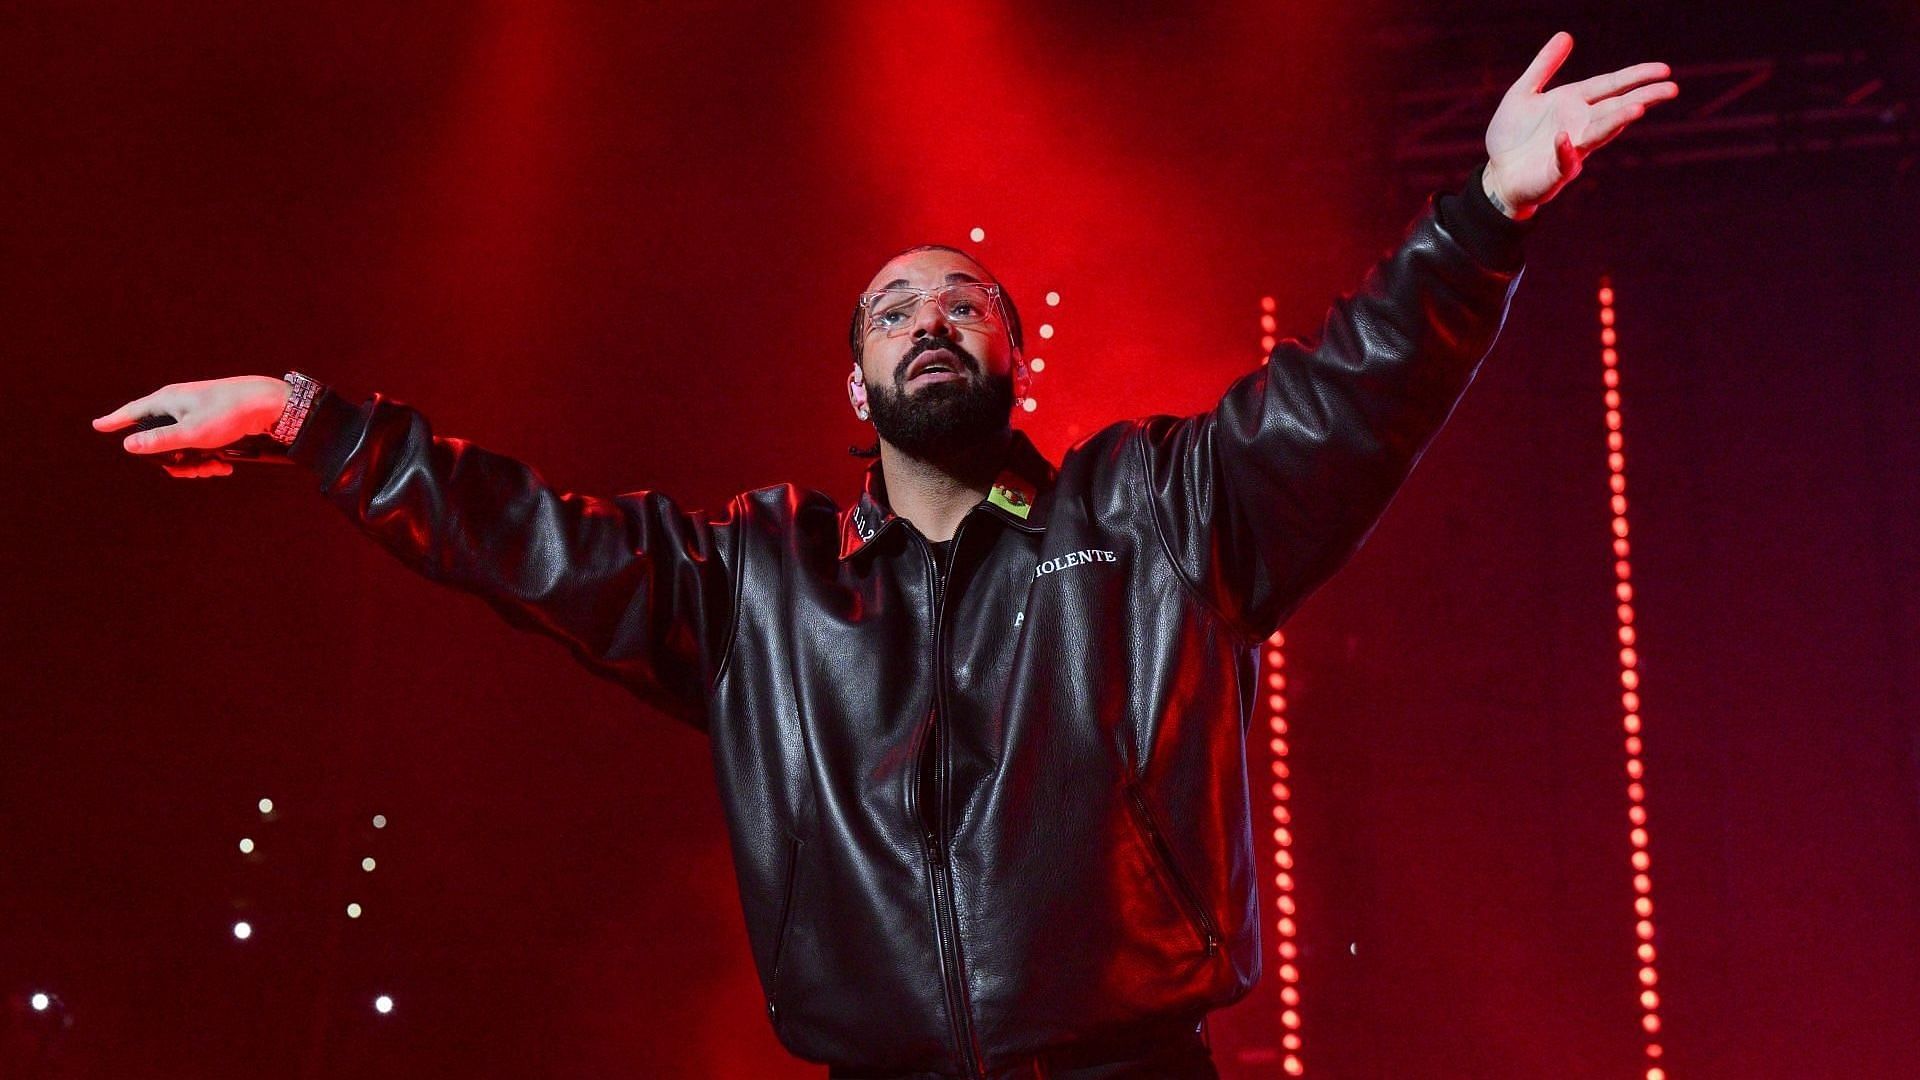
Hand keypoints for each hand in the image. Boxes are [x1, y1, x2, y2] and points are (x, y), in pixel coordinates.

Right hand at [92, 376, 289, 477]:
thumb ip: (160, 440)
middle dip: (174, 461)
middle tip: (194, 472)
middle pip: (160, 439)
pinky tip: (224, 466)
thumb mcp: (192, 432)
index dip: (114, 421)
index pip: (132, 412)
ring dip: (195, 463)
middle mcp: (178, 404)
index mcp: (167, 401)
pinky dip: (209, 457)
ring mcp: (195, 412)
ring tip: (215, 469)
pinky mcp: (212, 420)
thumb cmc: (228, 413)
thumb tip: (128, 445)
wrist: (268, 402)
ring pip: (182, 445)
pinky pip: (200, 444)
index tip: (97, 426)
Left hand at [1483, 31, 1677, 218]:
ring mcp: (1570, 149)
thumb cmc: (1512, 136)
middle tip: (1671, 89)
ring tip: (1638, 110)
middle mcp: (1579, 124)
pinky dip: (1564, 149)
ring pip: (1598, 133)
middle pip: (1615, 108)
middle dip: (1642, 98)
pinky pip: (1562, 160)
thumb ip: (1543, 65)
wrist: (1496, 175)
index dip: (1635, 76)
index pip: (1610, 86)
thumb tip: (1566, 34)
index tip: (1664, 69)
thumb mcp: (1523, 92)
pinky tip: (1564, 137)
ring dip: (1616, 121)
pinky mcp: (1554, 172)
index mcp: (1573, 103)